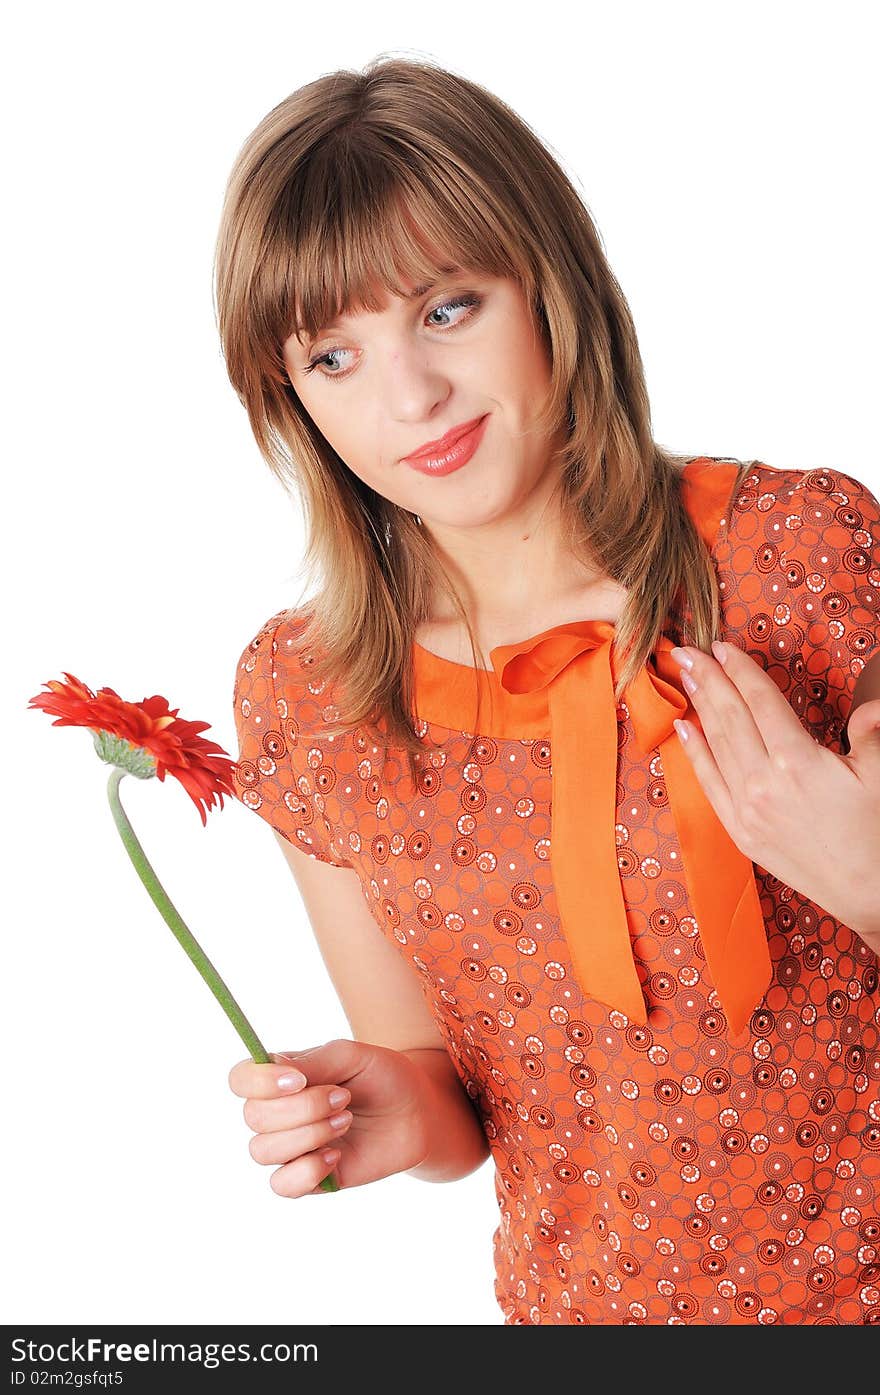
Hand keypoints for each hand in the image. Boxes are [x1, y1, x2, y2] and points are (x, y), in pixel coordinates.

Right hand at [228, 1037, 433, 1195]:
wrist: (418, 1114)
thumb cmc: (384, 1077)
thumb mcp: (352, 1056)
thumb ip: (313, 1062)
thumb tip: (274, 1068)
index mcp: (282, 1078)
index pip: (241, 1079)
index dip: (259, 1082)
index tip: (298, 1079)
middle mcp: (279, 1113)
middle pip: (253, 1116)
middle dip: (302, 1108)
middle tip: (343, 1098)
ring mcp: (291, 1147)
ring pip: (263, 1150)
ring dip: (309, 1135)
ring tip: (346, 1121)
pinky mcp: (308, 1179)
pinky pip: (282, 1185)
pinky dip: (307, 1171)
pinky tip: (337, 1156)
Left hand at [669, 640, 879, 945]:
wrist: (866, 892)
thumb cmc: (875, 831)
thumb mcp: (879, 775)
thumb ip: (869, 733)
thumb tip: (872, 705)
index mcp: (799, 761)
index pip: (762, 702)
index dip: (742, 671)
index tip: (724, 647)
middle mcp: (765, 782)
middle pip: (731, 717)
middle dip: (710, 679)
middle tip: (690, 651)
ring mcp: (747, 808)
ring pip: (717, 745)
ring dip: (700, 707)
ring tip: (687, 676)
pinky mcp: (739, 830)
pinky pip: (709, 783)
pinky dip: (694, 752)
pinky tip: (684, 727)